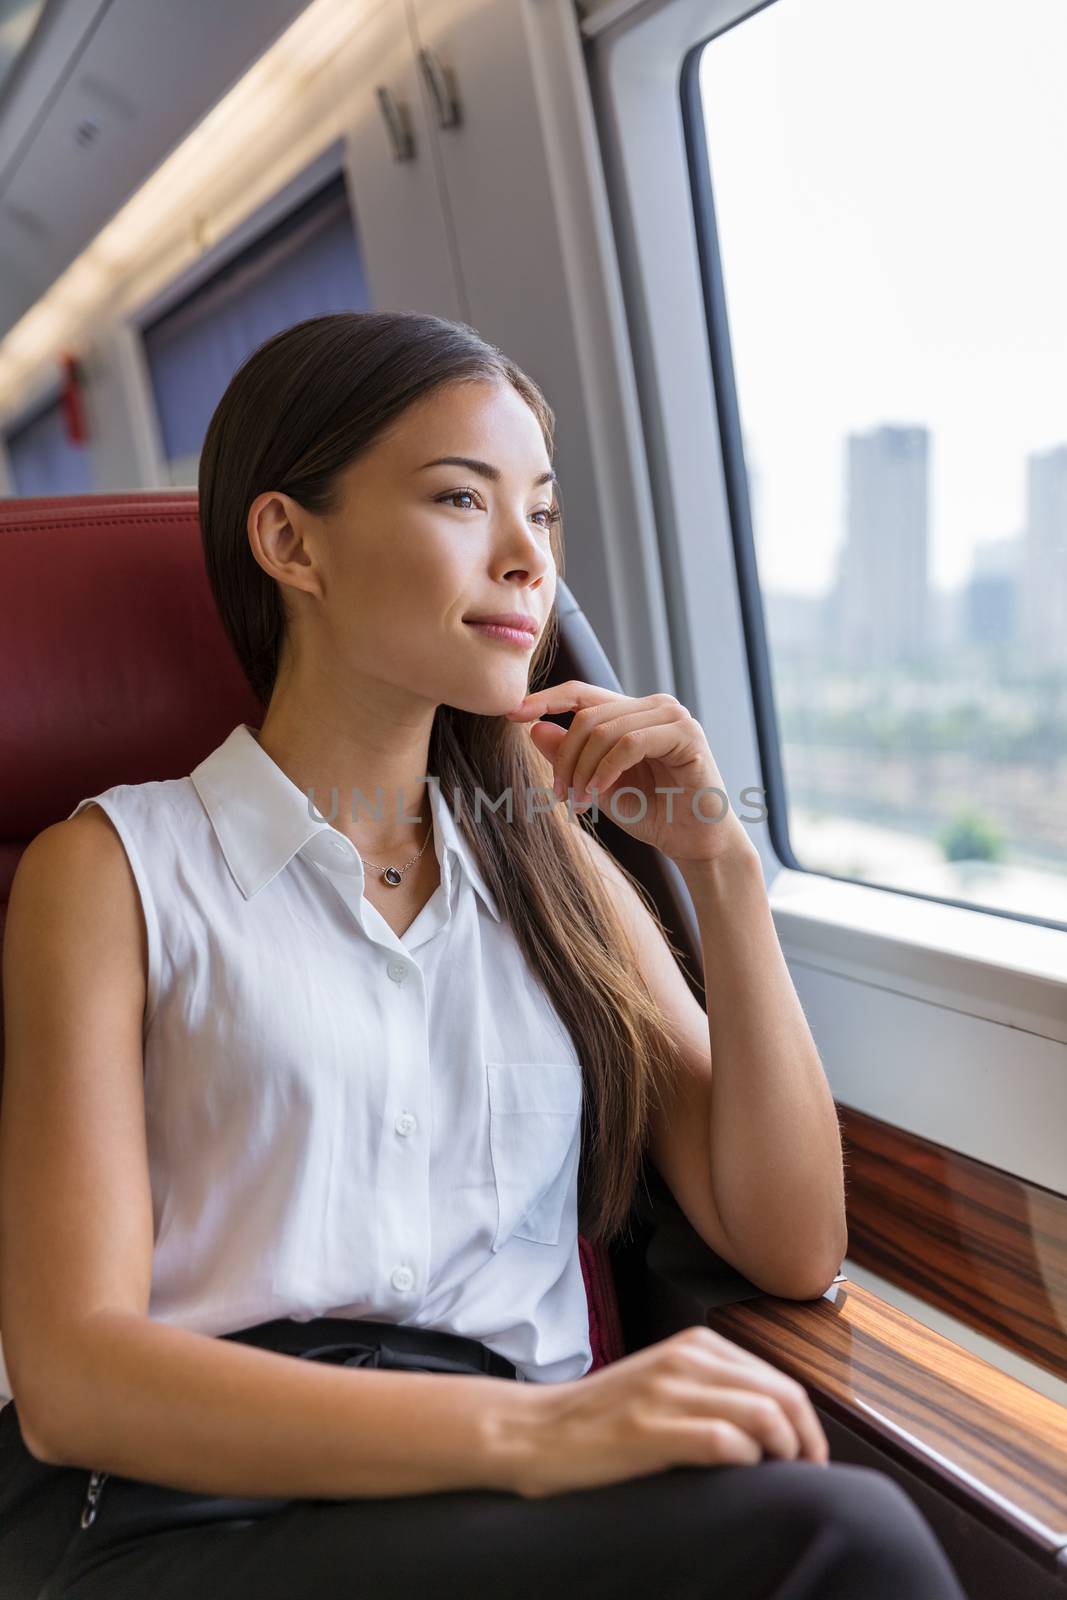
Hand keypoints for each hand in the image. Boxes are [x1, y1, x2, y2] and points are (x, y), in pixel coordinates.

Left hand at [506, 681, 753, 866]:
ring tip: (578, 801)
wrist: (696, 843)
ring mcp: (673, 717)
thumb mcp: (597, 785)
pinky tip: (597, 793)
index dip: (545, 699)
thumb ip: (571, 757)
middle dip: (565, 757)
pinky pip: (630, 743)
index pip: (582, 694)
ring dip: (582, 769)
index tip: (513, 714)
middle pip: (588, 716)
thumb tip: (535, 728)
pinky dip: (605, 770)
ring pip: (605, 730)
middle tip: (559, 795)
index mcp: (633, 712)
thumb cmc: (653, 814)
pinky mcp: (687, 735)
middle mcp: (654, 706)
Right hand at [513, 1324, 830, 1499]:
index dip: (806, 1426)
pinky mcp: (650, 1429)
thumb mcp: (664, 1383)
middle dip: (807, 1442)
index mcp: (695, 1346)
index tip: (807, 1460)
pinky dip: (746, 1463)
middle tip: (805, 1477)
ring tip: (776, 1481)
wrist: (535, 1432)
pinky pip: (725, 1441)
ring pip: (765, 1415)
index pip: (780, 1380)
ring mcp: (667, 1392)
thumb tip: (777, 1424)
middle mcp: (685, 1359)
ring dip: (784, 1455)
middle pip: (784, 1396)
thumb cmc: (602, 1418)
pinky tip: (738, 1478)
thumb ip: (712, 1388)